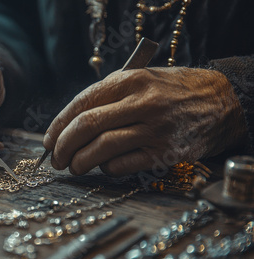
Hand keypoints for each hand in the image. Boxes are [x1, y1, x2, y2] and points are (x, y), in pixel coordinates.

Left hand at [43, 67, 246, 175]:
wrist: (221, 103)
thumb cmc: (171, 91)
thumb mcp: (141, 79)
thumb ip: (107, 95)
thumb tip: (68, 124)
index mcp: (129, 80)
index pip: (82, 102)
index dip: (58, 124)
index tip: (48, 140)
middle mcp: (141, 102)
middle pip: (87, 125)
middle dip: (63, 145)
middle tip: (55, 159)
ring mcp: (154, 128)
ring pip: (102, 147)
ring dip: (80, 161)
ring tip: (73, 167)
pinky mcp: (164, 152)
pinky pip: (123, 165)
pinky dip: (107, 168)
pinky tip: (104, 167)